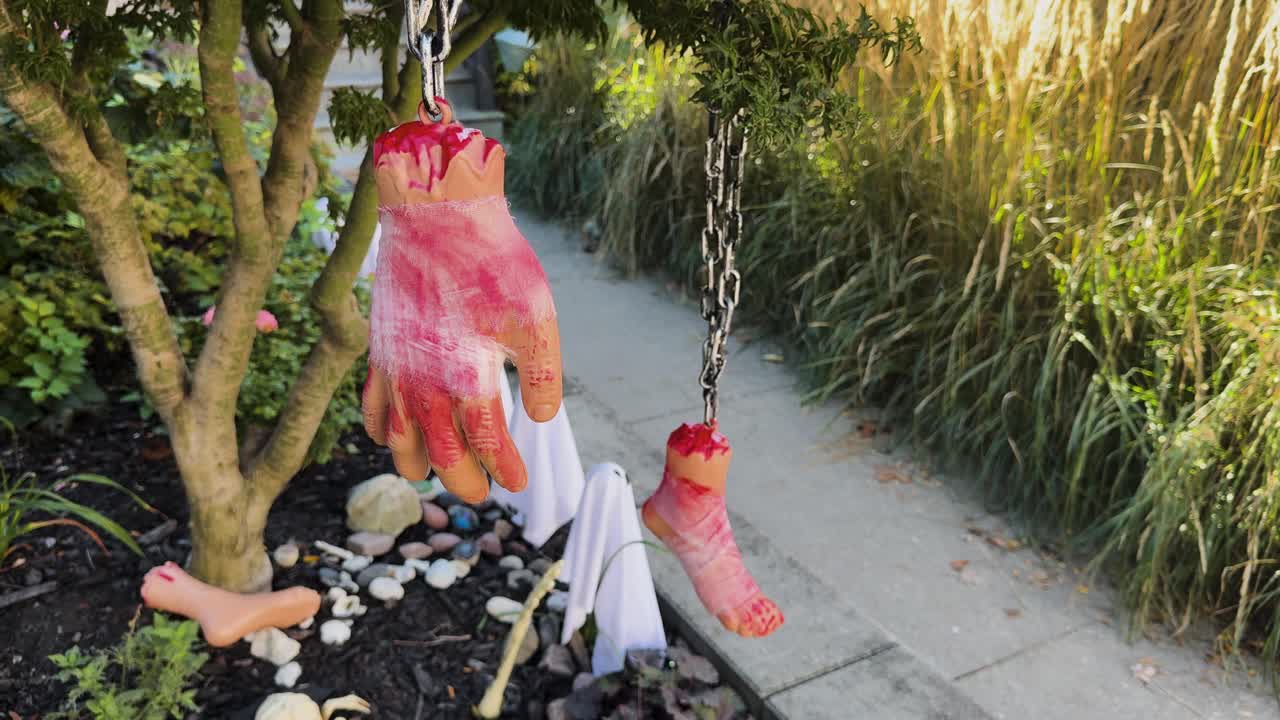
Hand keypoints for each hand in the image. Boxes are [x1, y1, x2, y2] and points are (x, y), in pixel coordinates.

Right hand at [362, 102, 562, 501]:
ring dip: (418, 464)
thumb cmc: (492, 262)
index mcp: (465, 379)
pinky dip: (380, 430)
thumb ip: (543, 374)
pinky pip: (371, 405)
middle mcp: (423, 384)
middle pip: (441, 454)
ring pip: (399, 440)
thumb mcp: (536, 316)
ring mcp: (396, 370)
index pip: (485, 444)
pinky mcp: (380, 350)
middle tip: (484, 491)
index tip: (519, 482)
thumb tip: (540, 419)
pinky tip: (390, 437)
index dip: (503, 468)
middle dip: (464, 479)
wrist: (436, 215)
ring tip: (434, 475)